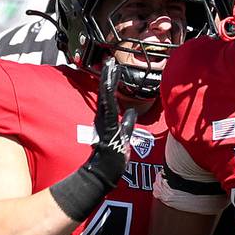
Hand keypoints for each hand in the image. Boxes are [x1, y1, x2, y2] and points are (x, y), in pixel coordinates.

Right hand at [83, 58, 136, 189]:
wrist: (103, 174)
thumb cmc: (112, 159)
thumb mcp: (124, 136)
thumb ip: (127, 123)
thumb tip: (132, 111)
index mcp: (108, 119)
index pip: (111, 97)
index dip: (112, 82)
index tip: (114, 68)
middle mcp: (103, 119)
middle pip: (107, 93)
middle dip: (108, 76)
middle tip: (110, 60)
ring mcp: (104, 123)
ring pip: (106, 98)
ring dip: (108, 81)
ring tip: (110, 65)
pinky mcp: (107, 128)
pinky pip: (108, 109)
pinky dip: (108, 96)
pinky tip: (109, 85)